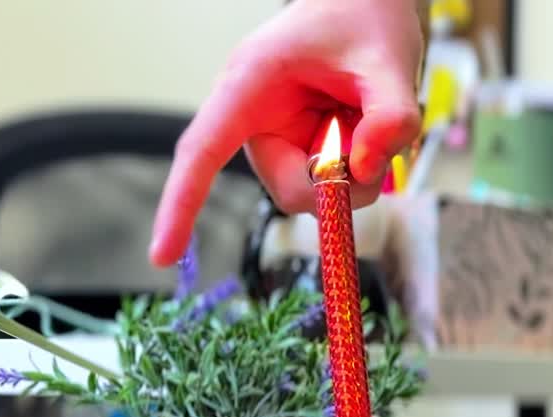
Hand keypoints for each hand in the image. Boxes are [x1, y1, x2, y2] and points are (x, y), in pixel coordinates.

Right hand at [149, 0, 423, 266]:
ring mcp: (281, 139)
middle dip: (339, 185)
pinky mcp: (304, 152)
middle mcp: (257, 118)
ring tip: (373, 120)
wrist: (372, 9)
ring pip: (317, 195)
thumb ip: (390, 116)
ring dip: (358, 175)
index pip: (204, 149)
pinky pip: (335, 186)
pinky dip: (364, 170)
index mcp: (251, 83)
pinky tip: (368, 129)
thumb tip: (367, 170)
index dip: (181, 204)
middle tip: (378, 149)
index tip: (162, 256)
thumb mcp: (390, 62)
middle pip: (291, 189)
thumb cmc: (366, 20)